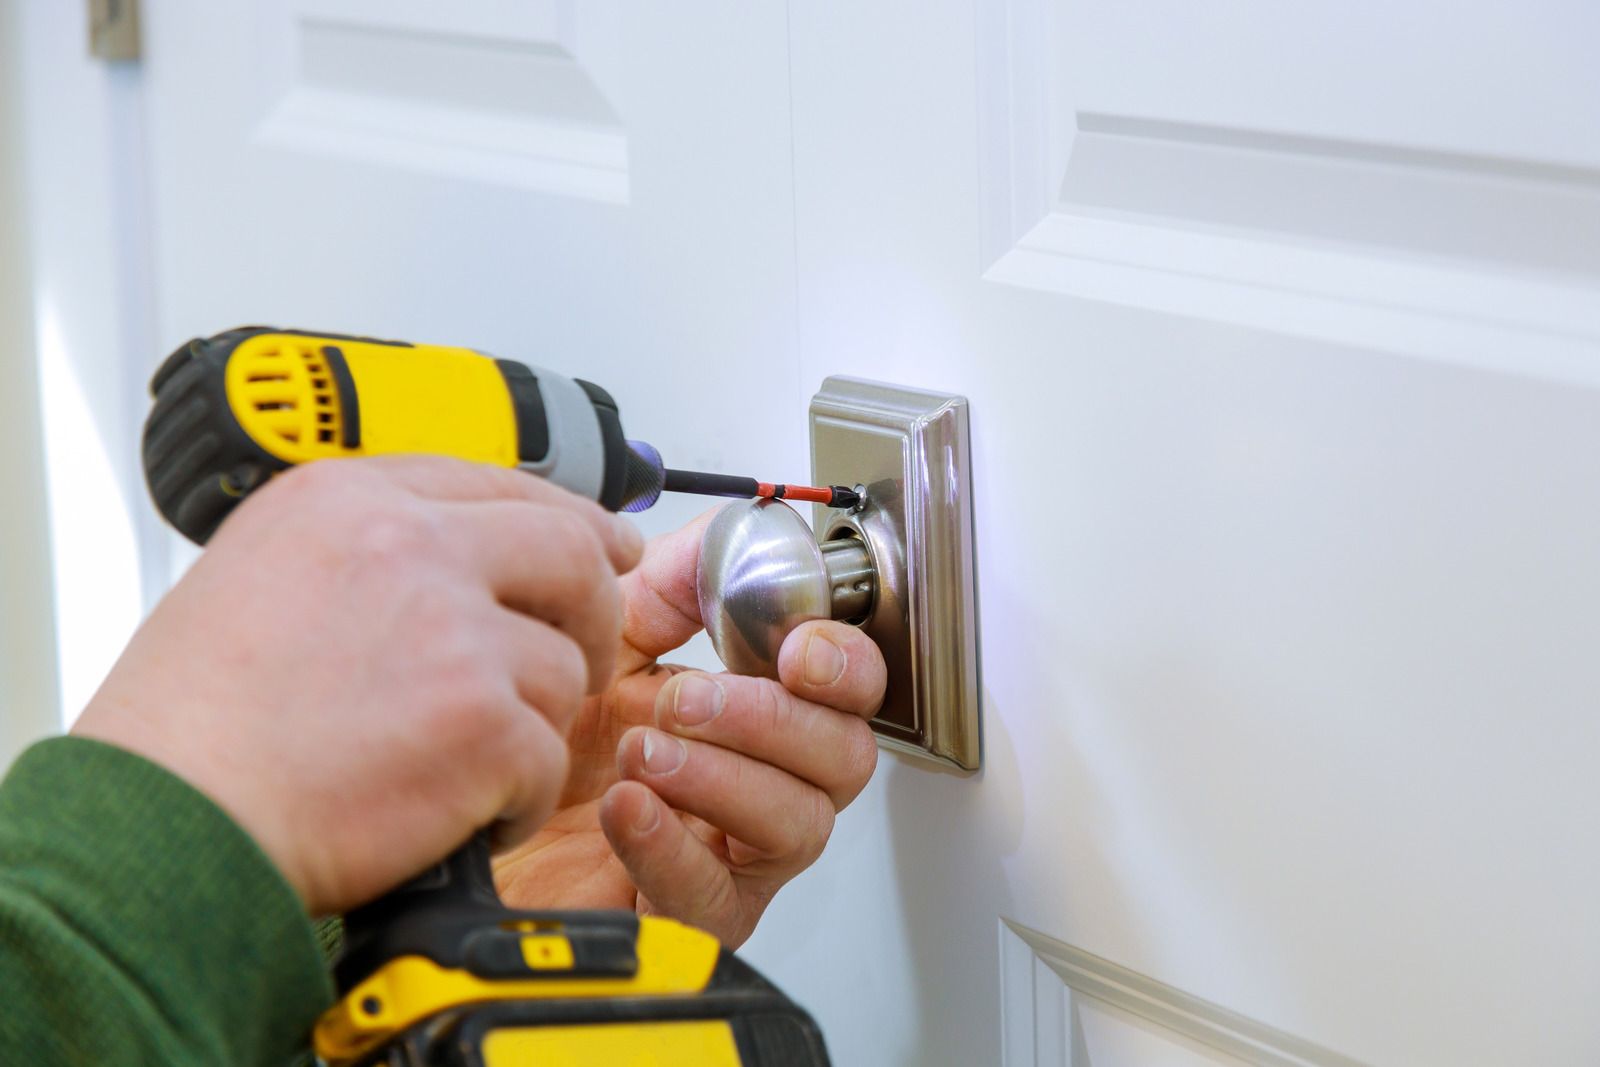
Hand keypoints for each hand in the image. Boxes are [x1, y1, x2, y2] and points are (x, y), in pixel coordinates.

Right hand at [73, 455, 641, 915]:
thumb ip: (362, 556)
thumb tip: (456, 565)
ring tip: (465, 765)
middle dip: (593, 608)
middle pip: (567, 554)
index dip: (568, 518)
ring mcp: (454, 631)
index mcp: (347, 502)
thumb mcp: (258, 580)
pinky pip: (546, 760)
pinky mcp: (482, 721)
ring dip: (532, 724)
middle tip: (587, 651)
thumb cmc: (187, 728)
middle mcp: (409, 547)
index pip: (498, 483)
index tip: (605, 544)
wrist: (162, 821)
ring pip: (561, 667)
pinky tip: (463, 814)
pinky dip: (516, 798)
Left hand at [491, 512, 886, 946]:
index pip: (846, 689)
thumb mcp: (602, 634)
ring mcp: (730, 854)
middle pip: (844, 757)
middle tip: (690, 699)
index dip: (843, 665)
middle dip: (776, 719)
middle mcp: (757, 782)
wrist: (468, 818)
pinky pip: (717, 895)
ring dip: (723, 778)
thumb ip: (672, 583)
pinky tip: (625, 806)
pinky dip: (673, 844)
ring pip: (798, 826)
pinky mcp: (686, 917)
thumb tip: (729, 535)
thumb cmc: (541, 736)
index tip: (798, 647)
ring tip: (641, 751)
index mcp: (752, 709)